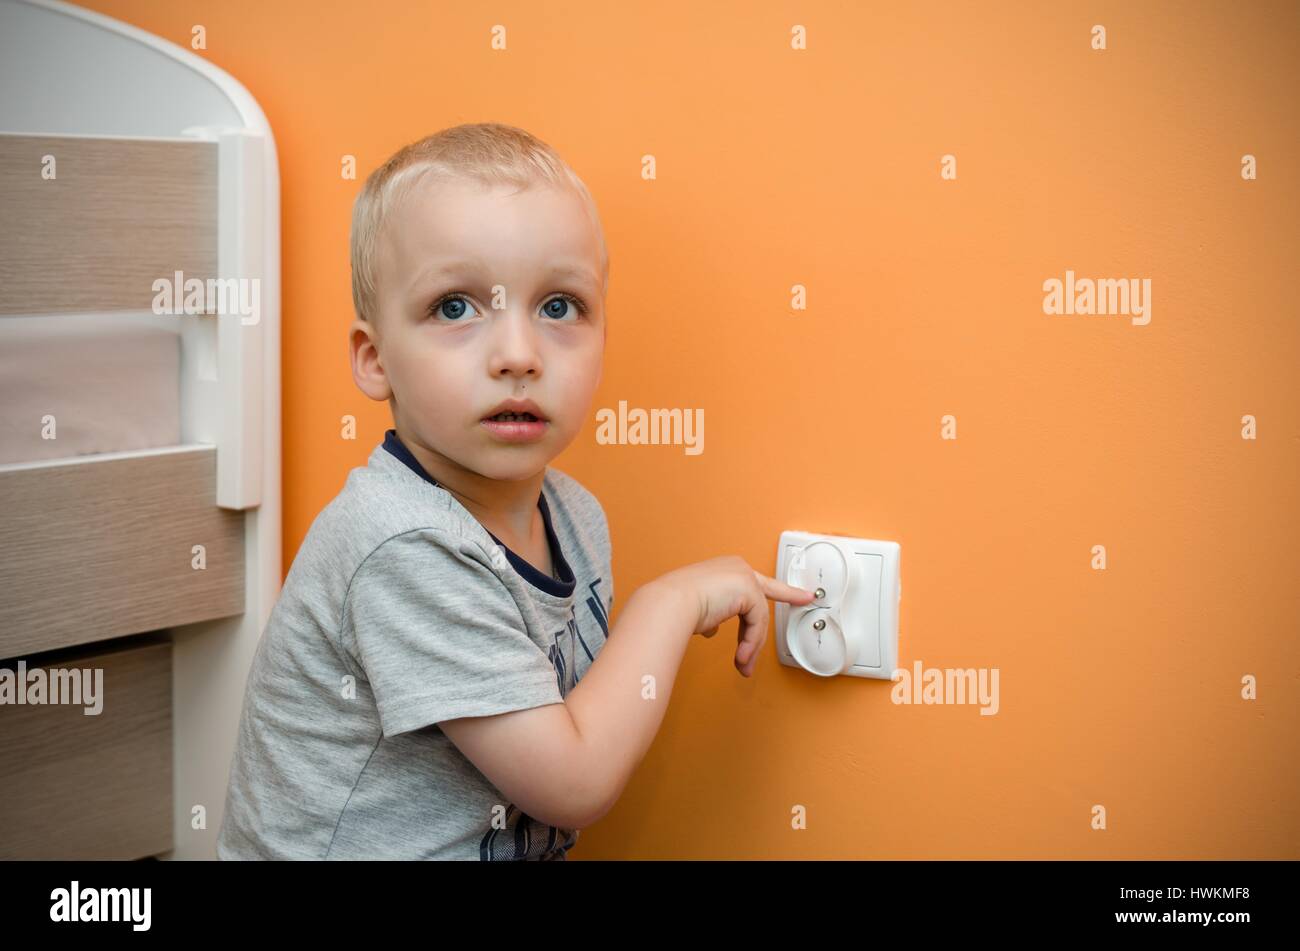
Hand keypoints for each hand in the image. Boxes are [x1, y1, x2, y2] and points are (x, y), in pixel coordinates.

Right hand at [658, 555, 817, 676]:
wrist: (669, 603)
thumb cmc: (675, 606)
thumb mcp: (700, 610)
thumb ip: (713, 615)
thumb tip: (714, 628)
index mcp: (725, 568)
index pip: (759, 583)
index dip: (785, 592)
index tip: (805, 596)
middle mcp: (737, 567)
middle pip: (761, 605)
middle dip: (760, 634)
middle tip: (754, 660)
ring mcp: (744, 576)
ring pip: (758, 618)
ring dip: (750, 646)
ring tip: (740, 665)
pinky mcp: (749, 589)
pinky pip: (757, 623)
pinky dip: (749, 642)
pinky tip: (739, 656)